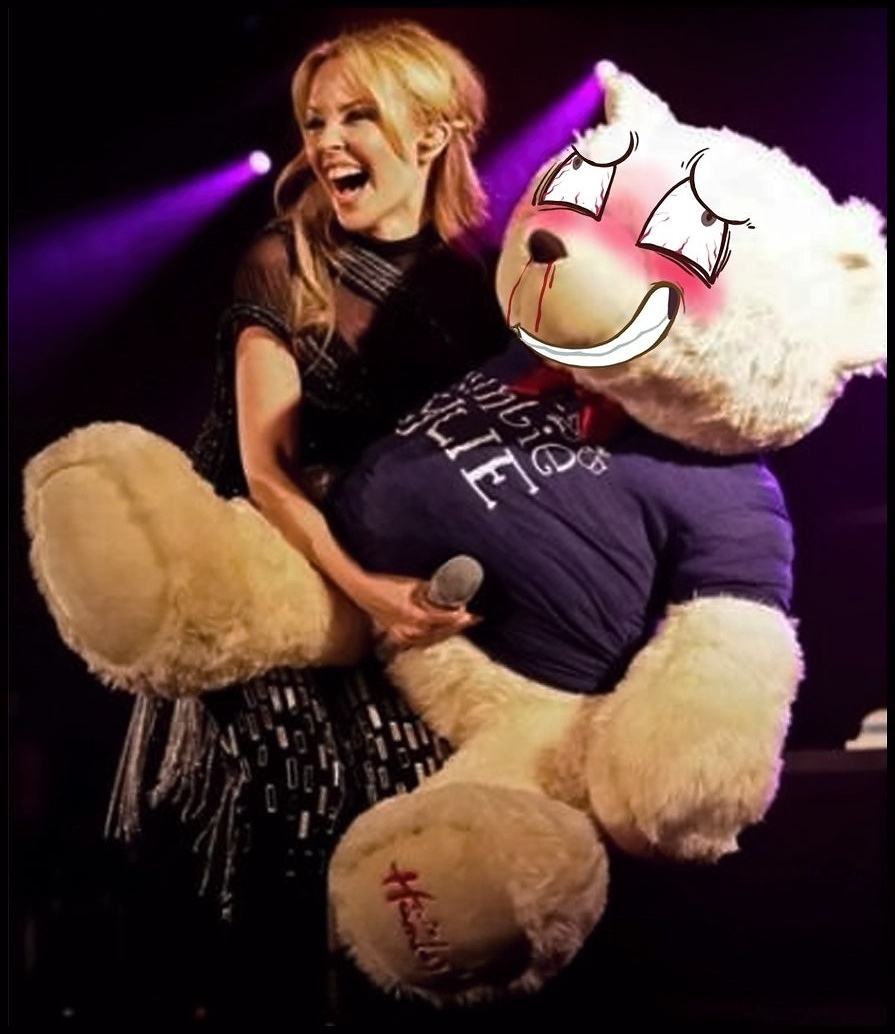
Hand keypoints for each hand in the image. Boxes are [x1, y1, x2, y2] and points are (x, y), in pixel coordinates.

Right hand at [351, 571, 479, 652]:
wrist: (362, 590)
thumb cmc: (384, 584)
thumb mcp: (409, 583)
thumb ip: (428, 589)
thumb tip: (448, 589)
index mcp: (408, 614)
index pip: (437, 620)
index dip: (454, 618)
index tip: (468, 613)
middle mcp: (405, 628)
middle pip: (437, 632)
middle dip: (457, 626)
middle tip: (474, 618)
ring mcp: (401, 634)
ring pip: (431, 639)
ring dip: (448, 632)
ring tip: (464, 624)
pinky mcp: (399, 635)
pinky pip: (422, 641)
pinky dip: (436, 637)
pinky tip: (446, 632)